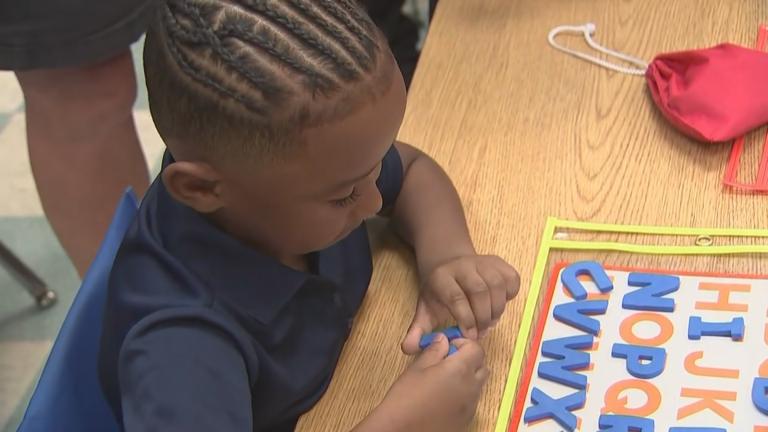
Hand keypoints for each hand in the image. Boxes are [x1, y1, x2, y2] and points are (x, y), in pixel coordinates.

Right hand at [356, 336, 487, 431]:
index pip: (476, 348)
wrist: (401, 430)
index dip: (463, 344)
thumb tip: (443, 340)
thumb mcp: (417, 368)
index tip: (447, 347)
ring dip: (468, 376)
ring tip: (444, 380)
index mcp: (460, 370)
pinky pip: (472, 400)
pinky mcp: (467, 419)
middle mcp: (471, 387)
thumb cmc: (406, 397)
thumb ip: (434, 350)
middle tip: (447, 361)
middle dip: (469, 359)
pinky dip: (464, 393)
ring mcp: (471, 405)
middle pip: (482, 366)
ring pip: (478, 384)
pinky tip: (443, 397)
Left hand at [402, 255, 519, 353]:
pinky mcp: (499, 262)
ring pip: (497, 285)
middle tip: (482, 332)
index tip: (470, 336)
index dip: (465, 319)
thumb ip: (418, 330)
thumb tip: (408, 349)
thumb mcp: (425, 308)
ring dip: (497, 309)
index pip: (456, 297)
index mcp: (441, 277)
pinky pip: (511, 279)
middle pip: (479, 290)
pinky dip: (510, 295)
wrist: (449, 263)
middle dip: (483, 316)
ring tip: (490, 322)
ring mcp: (482, 262)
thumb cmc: (439, 291)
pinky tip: (499, 305)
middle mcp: (463, 266)